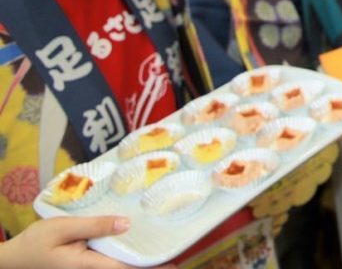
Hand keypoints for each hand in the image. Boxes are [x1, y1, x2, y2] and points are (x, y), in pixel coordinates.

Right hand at [0, 216, 175, 267]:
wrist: (15, 259)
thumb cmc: (36, 243)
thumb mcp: (63, 228)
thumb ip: (95, 226)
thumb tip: (126, 224)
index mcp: (89, 266)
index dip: (151, 268)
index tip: (174, 263)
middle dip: (150, 265)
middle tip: (177, 257)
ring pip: (120, 267)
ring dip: (139, 261)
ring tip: (164, 252)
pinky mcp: (87, 266)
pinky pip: (110, 263)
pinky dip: (125, 257)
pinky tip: (137, 247)